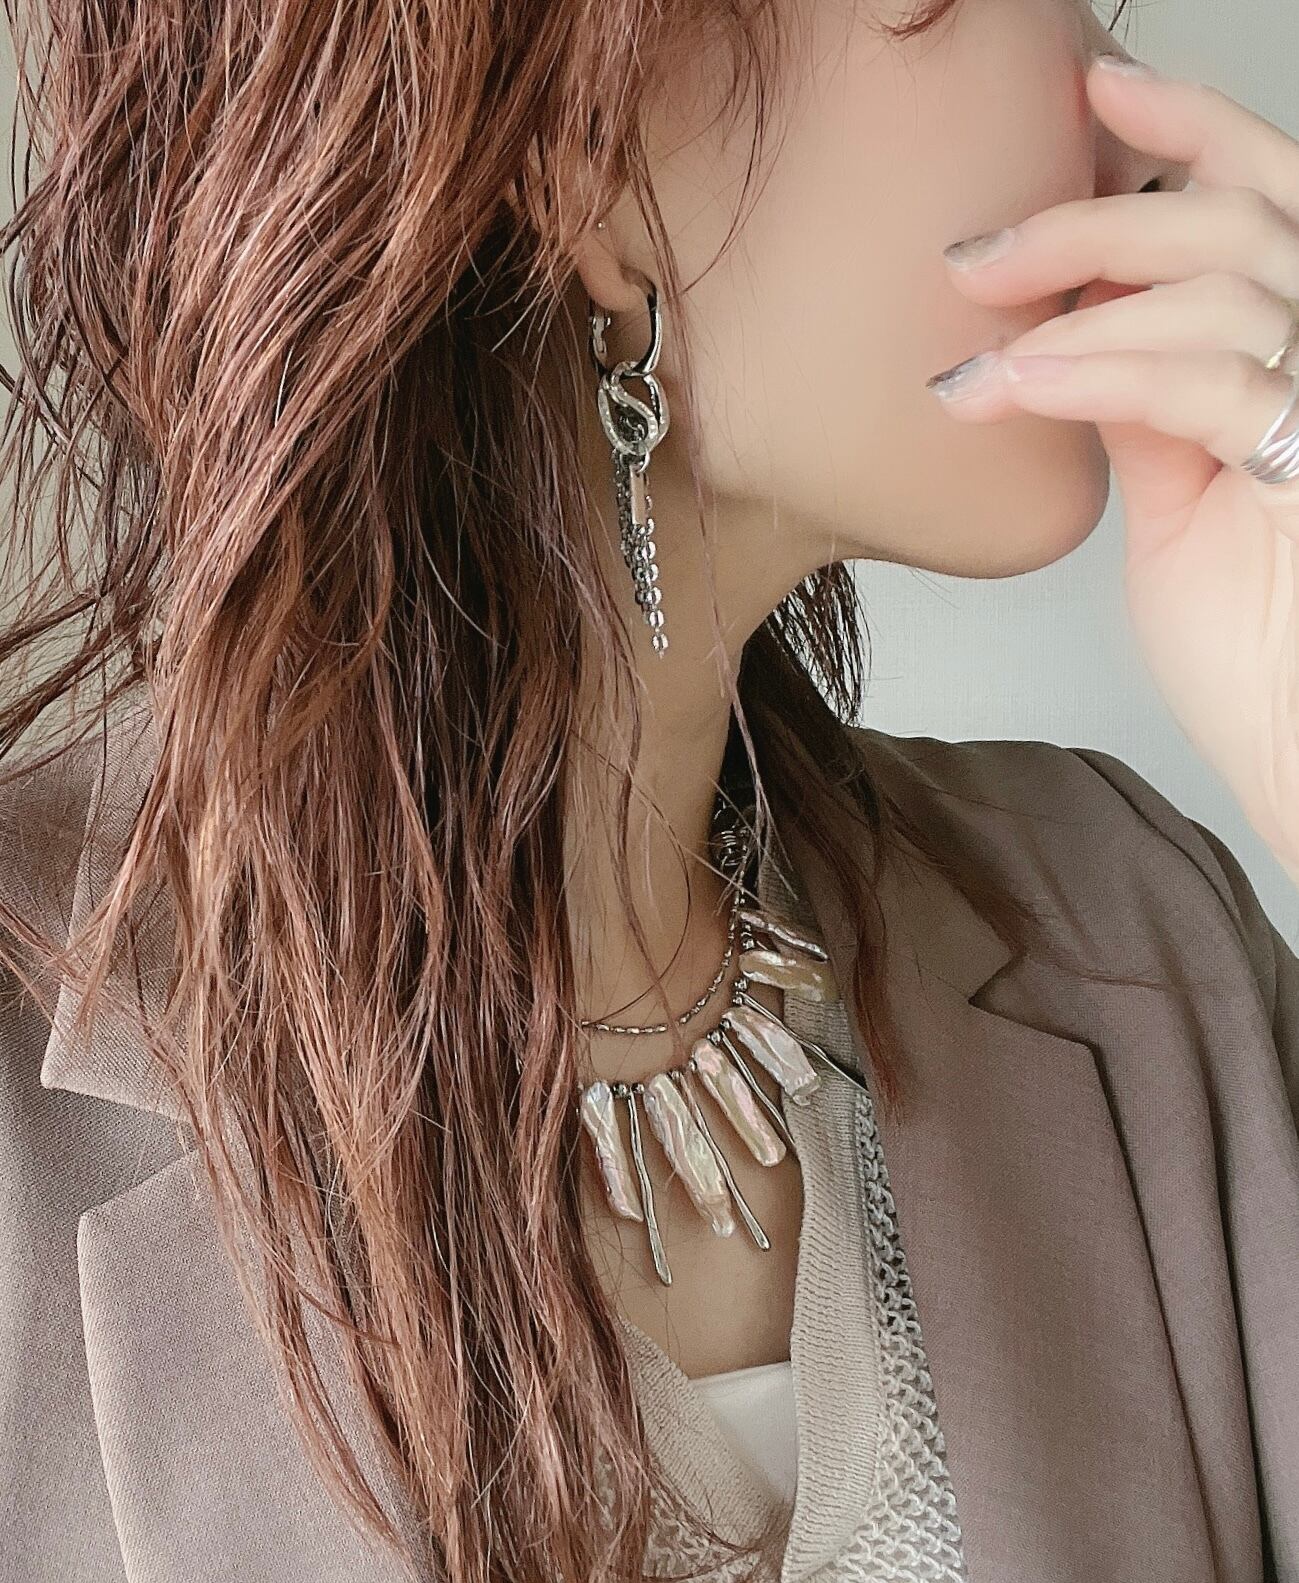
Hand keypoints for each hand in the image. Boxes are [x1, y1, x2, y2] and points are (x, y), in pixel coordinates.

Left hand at [928, 54, 1298, 882]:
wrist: (1294, 748)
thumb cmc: (1252, 647)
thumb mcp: (1180, 505)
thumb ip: (1147, 409)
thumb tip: (1077, 336)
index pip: (1265, 207)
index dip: (1190, 135)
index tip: (1092, 94)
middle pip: (1237, 221)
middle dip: (1093, 215)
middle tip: (978, 255)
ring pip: (1215, 289)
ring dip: (1075, 307)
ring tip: (978, 349)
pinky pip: (1196, 385)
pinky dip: (1093, 372)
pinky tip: (1012, 386)